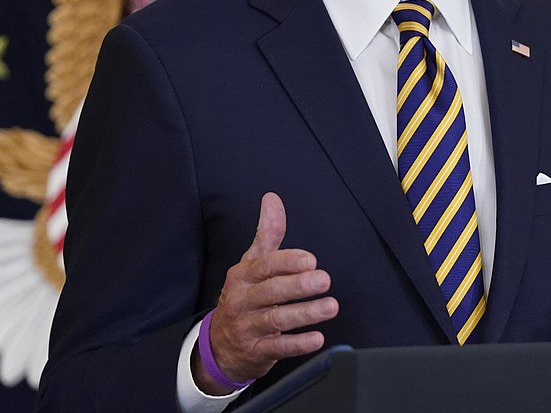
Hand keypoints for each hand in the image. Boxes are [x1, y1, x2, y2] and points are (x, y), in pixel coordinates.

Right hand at [193, 192, 339, 393]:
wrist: (219, 346)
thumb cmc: (244, 297)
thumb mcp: (251, 264)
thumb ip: (267, 233)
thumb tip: (272, 198)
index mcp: (242, 276)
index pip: (264, 266)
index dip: (287, 261)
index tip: (310, 259)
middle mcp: (243, 300)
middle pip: (271, 292)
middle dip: (298, 285)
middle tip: (324, 280)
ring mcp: (248, 327)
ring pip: (276, 320)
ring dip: (305, 313)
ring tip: (330, 307)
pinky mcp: (256, 352)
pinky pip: (278, 348)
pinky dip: (298, 344)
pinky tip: (317, 338)